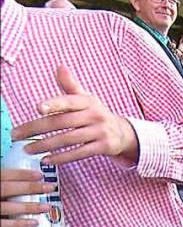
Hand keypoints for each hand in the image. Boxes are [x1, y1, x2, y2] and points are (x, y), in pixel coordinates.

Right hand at [0, 169, 54, 226]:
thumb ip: (1, 177)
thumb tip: (16, 174)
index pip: (5, 174)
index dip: (22, 174)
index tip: (40, 175)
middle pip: (9, 189)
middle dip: (31, 188)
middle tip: (50, 188)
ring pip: (8, 208)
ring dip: (29, 207)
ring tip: (47, 206)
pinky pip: (2, 224)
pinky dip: (18, 224)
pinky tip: (33, 222)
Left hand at [10, 66, 138, 164]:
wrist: (122, 133)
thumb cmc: (96, 114)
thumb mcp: (86, 98)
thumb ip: (70, 85)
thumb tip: (60, 67)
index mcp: (88, 102)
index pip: (69, 101)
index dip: (54, 104)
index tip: (38, 108)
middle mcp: (95, 115)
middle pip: (62, 122)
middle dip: (36, 129)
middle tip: (16, 135)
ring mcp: (100, 132)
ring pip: (68, 139)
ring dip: (45, 145)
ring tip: (28, 149)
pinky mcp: (103, 147)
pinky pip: (79, 153)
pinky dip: (61, 157)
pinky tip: (47, 159)